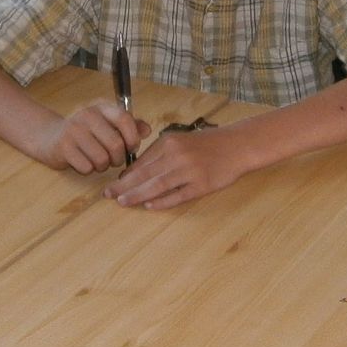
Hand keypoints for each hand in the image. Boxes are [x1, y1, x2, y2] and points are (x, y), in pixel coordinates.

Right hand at [34, 101, 147, 173]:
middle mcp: (87, 115)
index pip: (124, 119)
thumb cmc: (86, 133)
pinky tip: (83, 162)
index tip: (132, 147)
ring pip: (101, 159)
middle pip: (115, 144)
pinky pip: (87, 167)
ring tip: (97, 160)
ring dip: (103, 166)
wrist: (50, 137)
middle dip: (118, 158)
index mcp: (101, 107)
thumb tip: (147, 130)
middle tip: (113, 160)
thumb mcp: (107, 124)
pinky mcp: (63, 147)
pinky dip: (88, 170)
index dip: (133, 137)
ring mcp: (73, 130)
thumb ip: (129, 126)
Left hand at [108, 125, 249, 209]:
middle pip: (145, 174)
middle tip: (108, 195)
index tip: (113, 185)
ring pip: (158, 185)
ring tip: (123, 202)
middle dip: (124, 186)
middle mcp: (177, 155)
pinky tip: (150, 206)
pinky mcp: (202, 185)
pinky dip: (163, 201)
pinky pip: (178, 195)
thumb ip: (159, 153)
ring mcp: (190, 171)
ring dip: (138, 195)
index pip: (141, 162)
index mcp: (169, 143)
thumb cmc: (207, 144)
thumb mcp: (180, 141)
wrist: (237, 146)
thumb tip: (135, 172)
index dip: (125, 176)